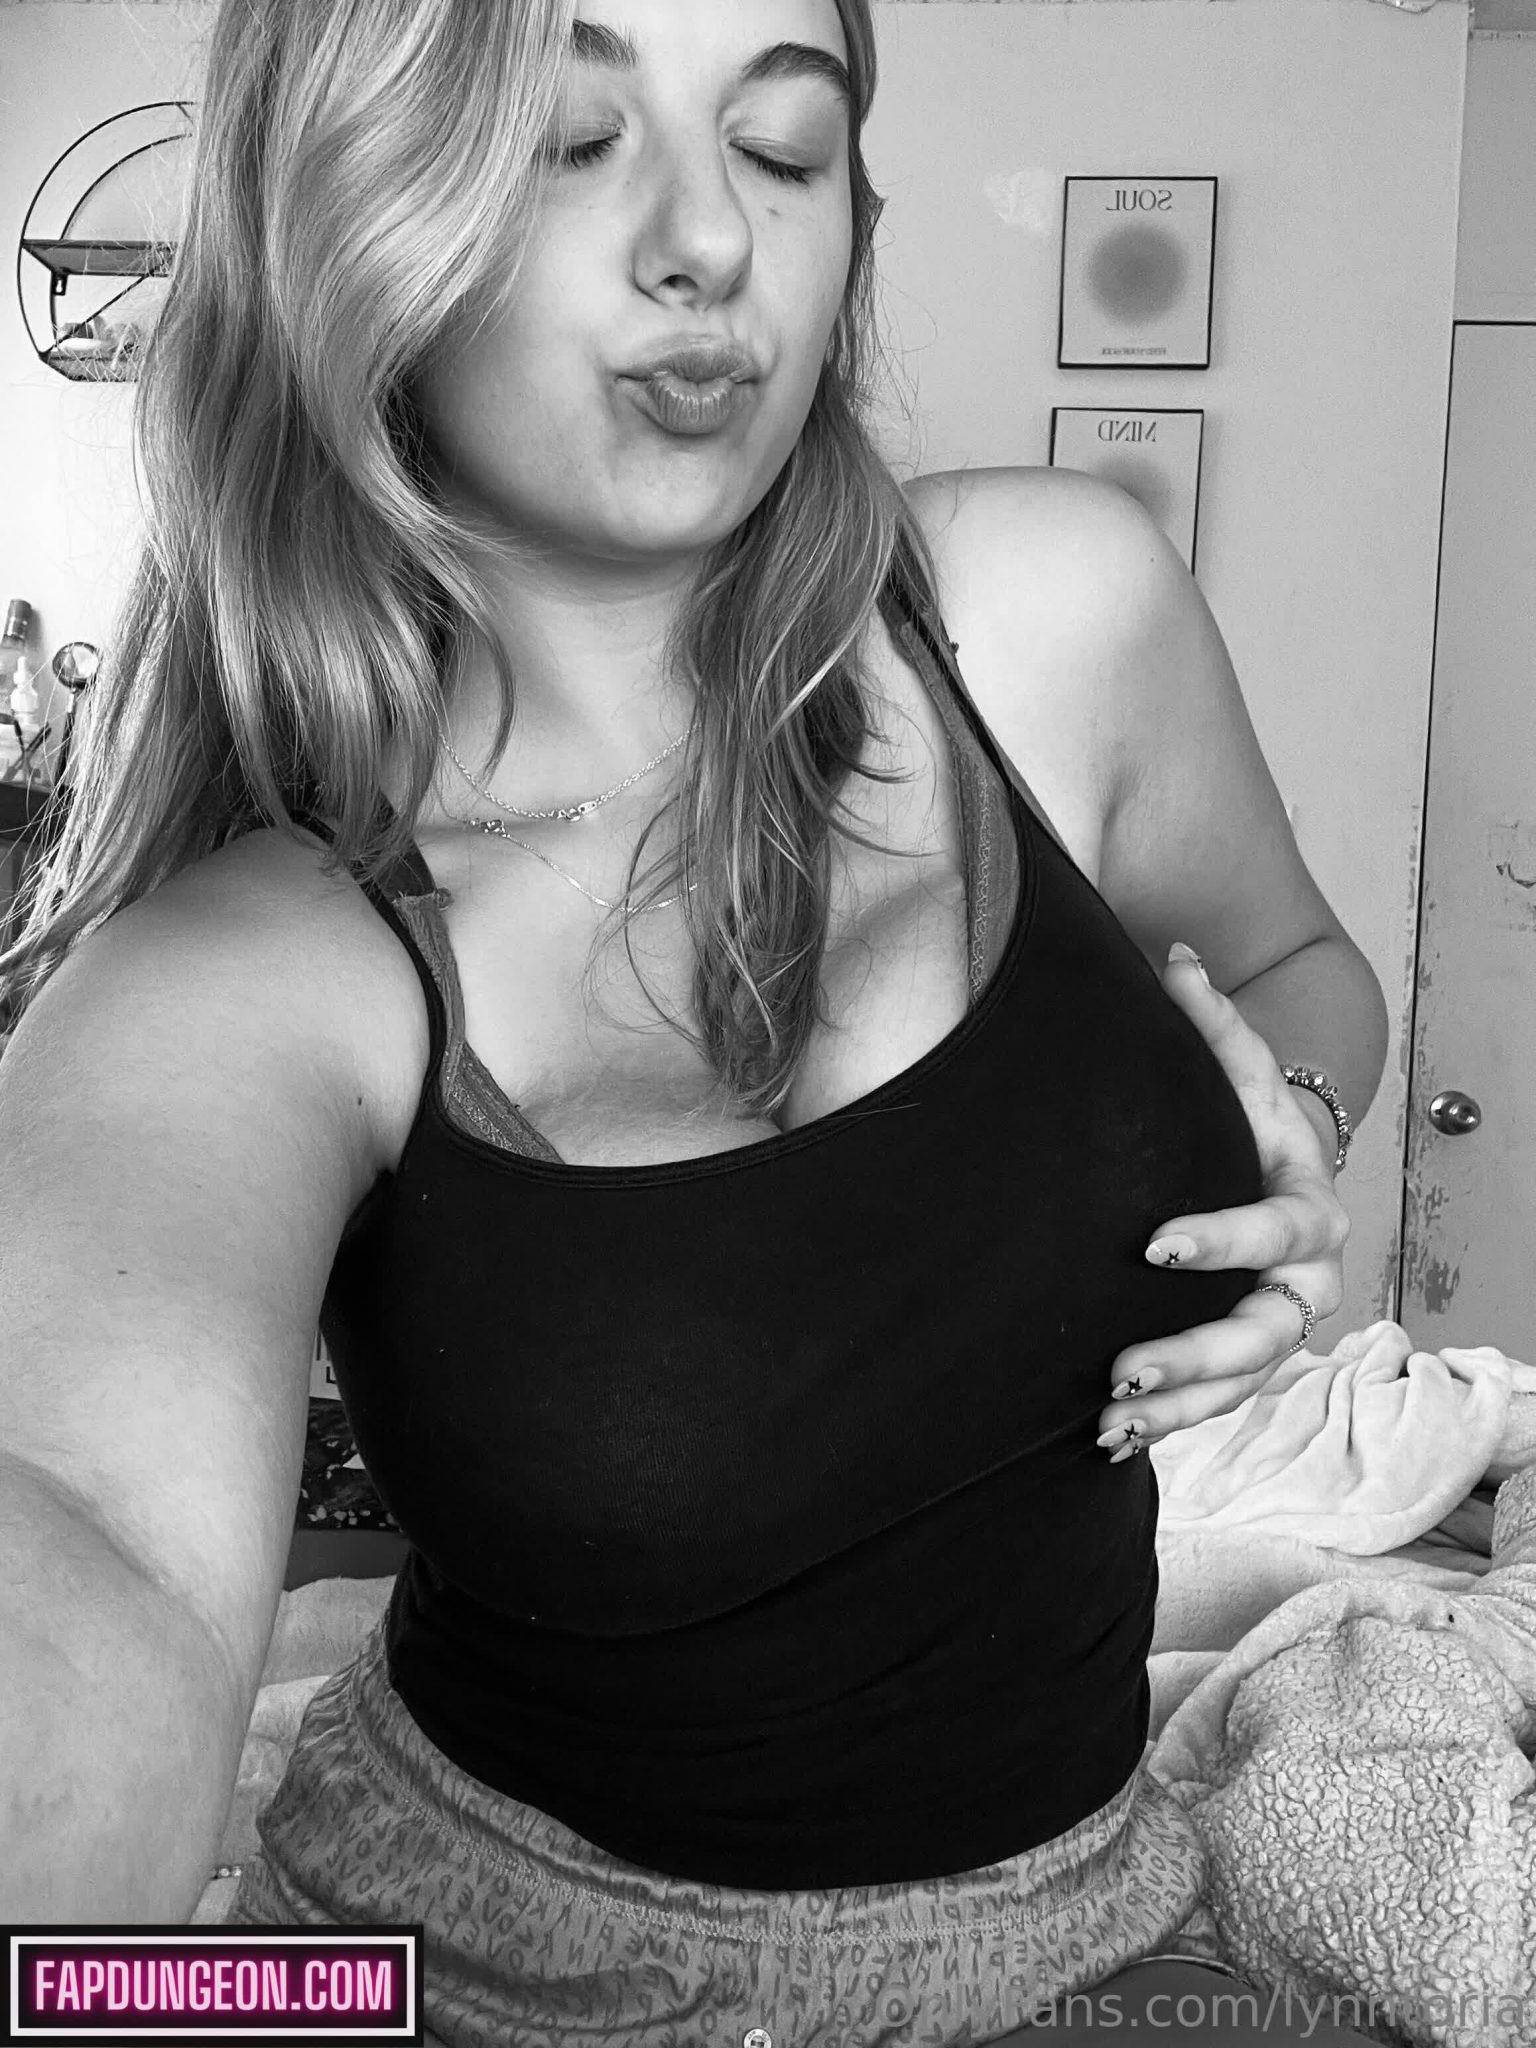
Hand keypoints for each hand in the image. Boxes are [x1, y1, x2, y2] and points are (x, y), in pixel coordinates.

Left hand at [1095, 944, 1349, 1461]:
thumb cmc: (1249, 1121)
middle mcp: (1306, 1280)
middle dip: (1194, 1355)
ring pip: (1240, 1382)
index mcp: (1310, 1208)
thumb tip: (1175, 957)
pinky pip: (1217, 1403)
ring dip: (1178, 1408)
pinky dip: (1169, 1424)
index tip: (1154, 1247)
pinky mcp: (1245, 1359)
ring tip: (1109, 1421)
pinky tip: (1110, 1442)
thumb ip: (1209, 1020)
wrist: (1277, 1170)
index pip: (1274, 1229)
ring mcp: (1277, 1326)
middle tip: (1123, 1368)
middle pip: (1262, 1332)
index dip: (1222, 1239)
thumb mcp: (1237, 1071)